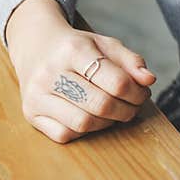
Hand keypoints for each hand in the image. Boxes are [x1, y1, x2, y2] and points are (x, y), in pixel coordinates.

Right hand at [7, 0, 155, 142]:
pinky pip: (64, 135)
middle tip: (133, 106)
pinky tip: (91, 117)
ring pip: (83, 123)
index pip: (116, 82)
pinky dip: (84, 131)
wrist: (37, 46)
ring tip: (114, 112)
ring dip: (107, 122)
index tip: (143, 93)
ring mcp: (37, 95)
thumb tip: (149, 80)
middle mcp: (51, 73)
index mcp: (74, 50)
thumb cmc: (77, 48)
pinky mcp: (30, 113)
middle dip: (126, 110)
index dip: (137, 93)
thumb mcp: (106, 44)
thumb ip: (131, 61)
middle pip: (101, 105)